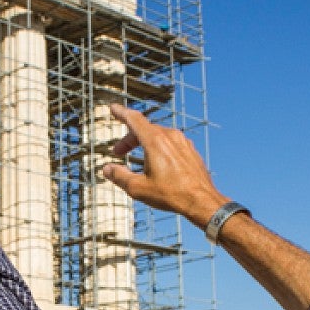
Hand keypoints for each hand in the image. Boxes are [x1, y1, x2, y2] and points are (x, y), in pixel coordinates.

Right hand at [100, 104, 227, 228]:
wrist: (202, 201)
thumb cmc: (171, 194)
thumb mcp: (138, 188)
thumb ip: (119, 176)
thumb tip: (107, 169)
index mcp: (155, 141)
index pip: (134, 119)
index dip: (121, 113)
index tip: (113, 108)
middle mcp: (170, 136)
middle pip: (144, 129)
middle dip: (129, 140)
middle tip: (118, 152)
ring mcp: (183, 142)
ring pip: (158, 136)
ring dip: (144, 144)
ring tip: (139, 160)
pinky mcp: (191, 150)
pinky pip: (171, 144)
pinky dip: (159, 148)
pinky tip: (158, 164)